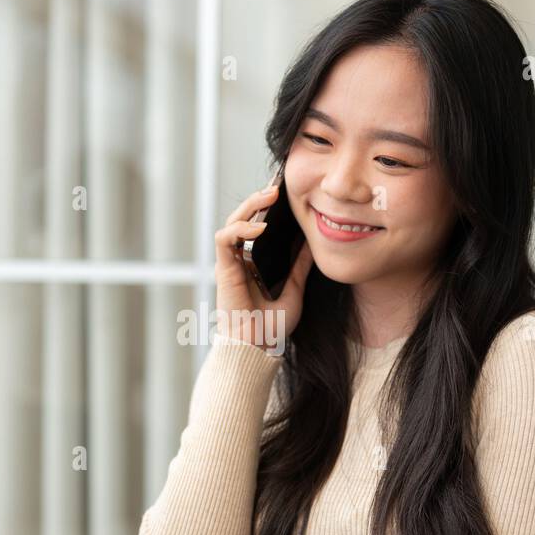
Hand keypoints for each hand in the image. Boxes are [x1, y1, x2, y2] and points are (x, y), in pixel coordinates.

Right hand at [214, 181, 313, 349]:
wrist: (258, 347)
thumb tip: (311, 242)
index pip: (257, 227)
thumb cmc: (272, 327)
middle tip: (278, 188)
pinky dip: (241, 229)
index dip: (267, 209)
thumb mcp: (294, 289)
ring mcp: (229, 264)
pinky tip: (260, 228)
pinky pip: (225, 239)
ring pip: (232, 223)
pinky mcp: (223, 269)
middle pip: (244, 219)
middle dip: (258, 200)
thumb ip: (299, 266)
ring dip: (249, 207)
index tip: (285, 194)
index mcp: (253, 263)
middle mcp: (239, 260)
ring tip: (269, 197)